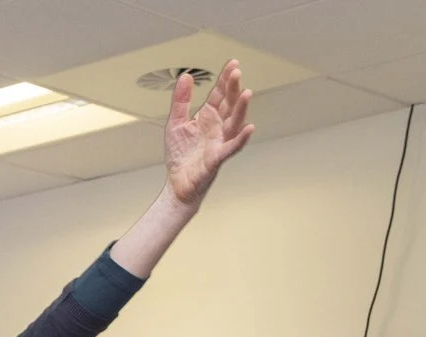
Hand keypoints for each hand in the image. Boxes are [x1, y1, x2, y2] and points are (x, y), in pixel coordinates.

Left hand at [164, 59, 251, 207]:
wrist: (177, 184)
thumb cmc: (180, 155)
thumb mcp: (176, 122)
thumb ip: (181, 100)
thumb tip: (185, 76)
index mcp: (208, 117)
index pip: (220, 95)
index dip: (226, 80)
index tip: (233, 63)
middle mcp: (218, 127)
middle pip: (229, 105)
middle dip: (233, 88)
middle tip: (236, 72)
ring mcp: (220, 142)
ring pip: (234, 123)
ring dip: (241, 108)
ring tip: (246, 93)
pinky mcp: (217, 158)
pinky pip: (232, 147)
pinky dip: (241, 138)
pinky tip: (249, 128)